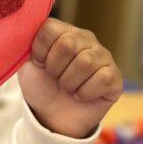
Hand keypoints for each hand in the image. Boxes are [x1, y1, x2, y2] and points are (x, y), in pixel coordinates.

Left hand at [17, 18, 122, 138]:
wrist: (53, 116)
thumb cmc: (41, 86)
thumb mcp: (27, 64)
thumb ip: (27, 43)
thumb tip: (27, 26)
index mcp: (64, 31)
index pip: (51, 28)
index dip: (40, 50)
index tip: (40, 64)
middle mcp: (86, 39)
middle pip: (68, 44)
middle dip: (54, 68)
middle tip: (54, 78)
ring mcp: (103, 57)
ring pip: (86, 62)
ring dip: (69, 82)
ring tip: (67, 88)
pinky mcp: (115, 77)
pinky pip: (103, 79)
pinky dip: (85, 92)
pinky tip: (81, 95)